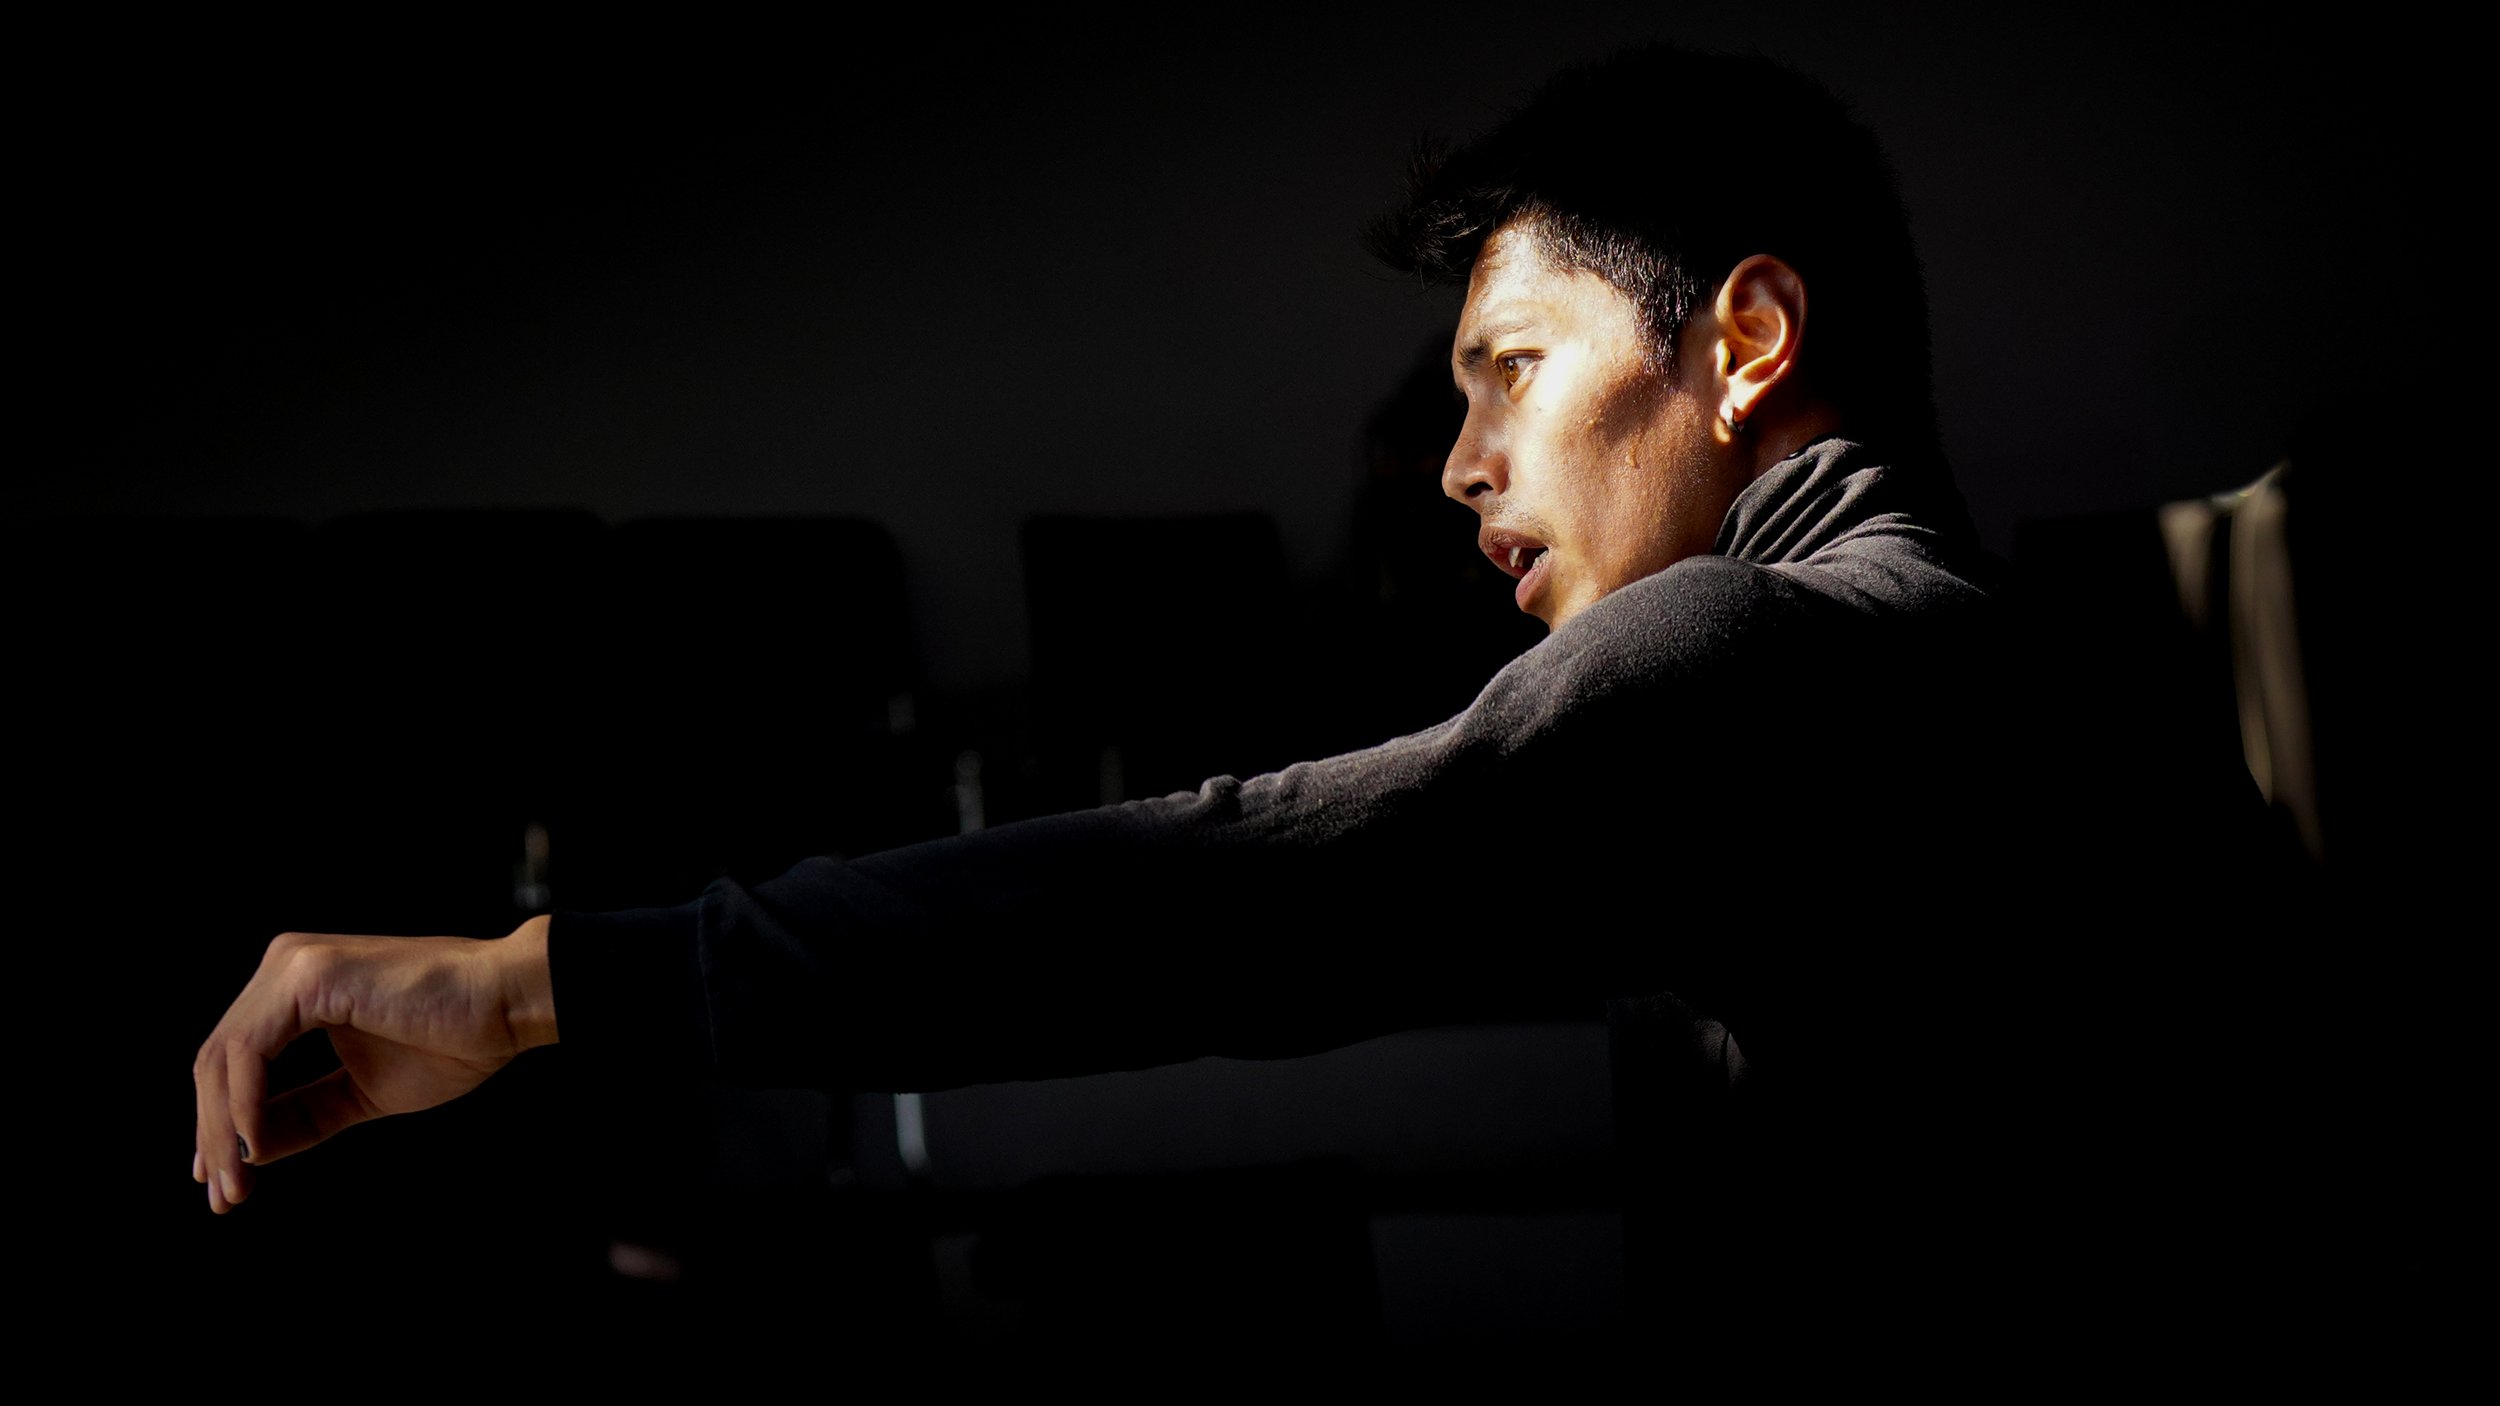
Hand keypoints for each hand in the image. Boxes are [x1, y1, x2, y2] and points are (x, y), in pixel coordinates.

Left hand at [191, 915, 558, 1212]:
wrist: (509, 1003)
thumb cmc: (455, 1039)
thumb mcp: (364, 1091)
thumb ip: (305, 1113)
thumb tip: (250, 1150)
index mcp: (298, 988)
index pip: (235, 1061)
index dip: (220, 1124)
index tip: (224, 1181)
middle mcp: (286, 967)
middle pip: (216, 1062)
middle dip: (214, 1136)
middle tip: (224, 1197)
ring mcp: (293, 966)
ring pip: (221, 1059)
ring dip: (223, 1130)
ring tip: (236, 1183)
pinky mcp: (308, 975)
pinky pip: (250, 1050)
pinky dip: (245, 1104)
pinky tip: (257, 1144)